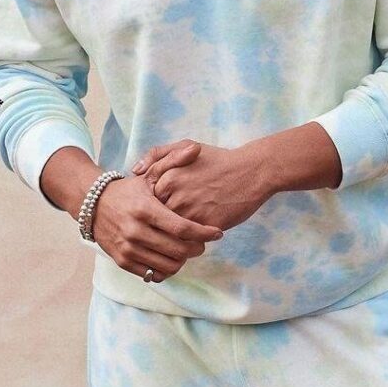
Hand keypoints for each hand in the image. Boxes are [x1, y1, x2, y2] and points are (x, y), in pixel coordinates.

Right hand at [91, 167, 223, 282]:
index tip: (217, 232)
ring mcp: (128, 248)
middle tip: (203, 242)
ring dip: (183, 260)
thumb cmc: (129, 190)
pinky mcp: (122, 261)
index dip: (204, 233)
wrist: (93, 205)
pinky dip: (166, 269)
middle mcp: (135, 230)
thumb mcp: (150, 174)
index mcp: (145, 209)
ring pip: (168, 265)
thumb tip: (196, 149)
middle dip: (197, 248)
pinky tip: (170, 257)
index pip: (182, 227)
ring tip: (187, 249)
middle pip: (178, 249)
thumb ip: (174, 160)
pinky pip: (152, 273)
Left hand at [132, 139, 272, 232]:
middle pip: (157, 219)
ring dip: (173, 237)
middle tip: (166, 226)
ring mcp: (191, 211)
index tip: (160, 209)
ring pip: (172, 232)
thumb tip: (135, 171)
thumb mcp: (186, 146)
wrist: (252, 172)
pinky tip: (195, 238)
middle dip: (160, 225)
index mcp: (168, 177)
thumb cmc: (218, 159)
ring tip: (179, 237)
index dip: (153, 207)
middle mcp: (176, 195)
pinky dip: (190, 241)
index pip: (148, 202)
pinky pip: (191, 240)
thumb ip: (158, 155)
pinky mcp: (207, 225)